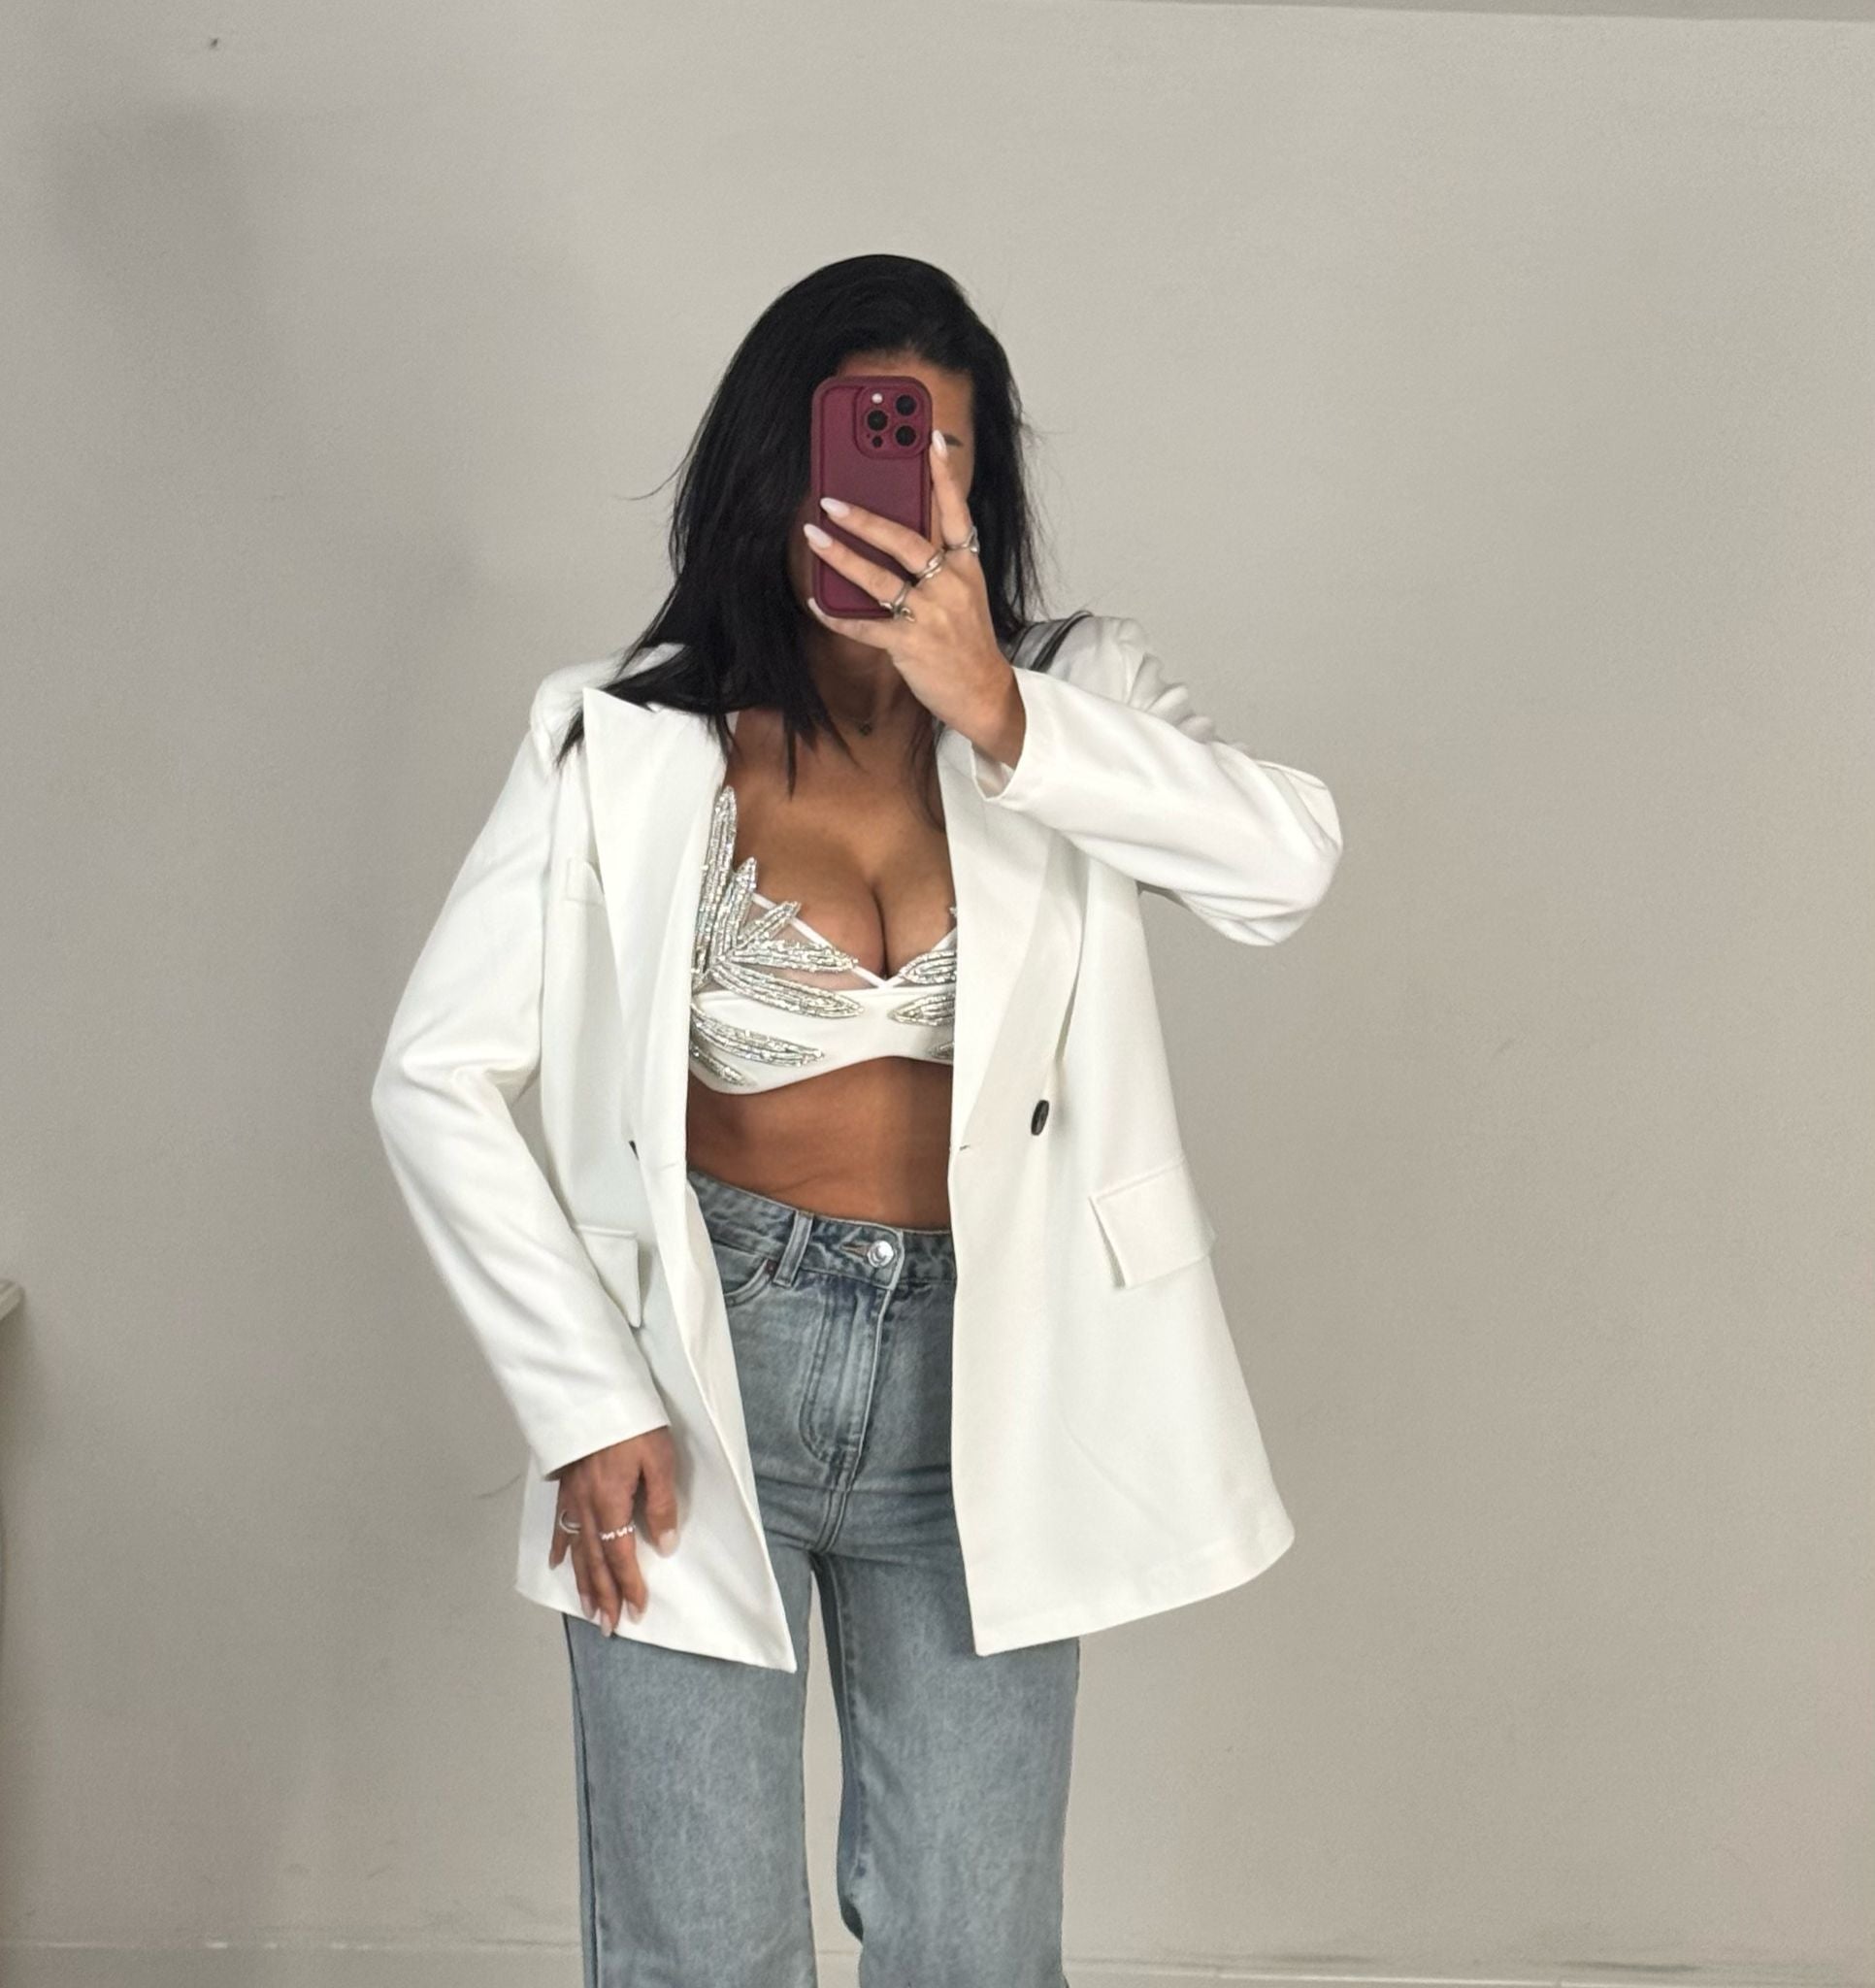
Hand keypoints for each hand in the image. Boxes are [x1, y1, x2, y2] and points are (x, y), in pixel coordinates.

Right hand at [547, 1425, 679, 1633]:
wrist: (595, 1392)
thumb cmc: (633, 1423)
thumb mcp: (659, 1460)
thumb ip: (662, 1505)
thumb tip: (664, 1546)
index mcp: (612, 1503)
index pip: (621, 1555)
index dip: (629, 1585)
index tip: (636, 1610)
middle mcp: (588, 1506)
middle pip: (595, 1560)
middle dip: (603, 1595)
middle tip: (608, 1625)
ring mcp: (572, 1496)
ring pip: (577, 1549)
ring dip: (583, 1581)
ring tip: (588, 1608)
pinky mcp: (565, 1484)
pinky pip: (561, 1524)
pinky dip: (561, 1546)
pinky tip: (559, 1563)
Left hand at [803, 432, 1026, 767]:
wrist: (983, 693)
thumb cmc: (967, 641)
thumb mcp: (966, 594)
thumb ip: (938, 563)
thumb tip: (894, 534)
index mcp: (966, 568)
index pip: (958, 513)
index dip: (944, 475)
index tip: (931, 438)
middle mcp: (950, 586)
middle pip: (905, 541)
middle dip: (865, 518)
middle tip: (832, 501)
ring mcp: (930, 616)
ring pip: (879, 579)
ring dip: (842, 556)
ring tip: (814, 536)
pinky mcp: (910, 646)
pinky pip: (865, 626)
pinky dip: (837, 615)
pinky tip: (816, 602)